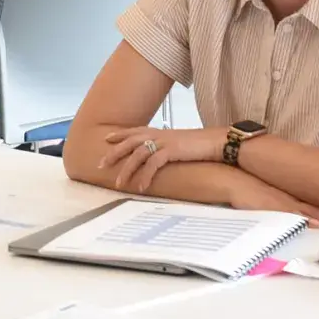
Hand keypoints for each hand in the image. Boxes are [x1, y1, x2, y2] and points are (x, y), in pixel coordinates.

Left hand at [98, 126, 223, 192]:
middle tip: (101, 164)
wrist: (218, 142)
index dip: (120, 134)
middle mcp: (159, 134)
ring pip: (138, 154)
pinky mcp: (172, 150)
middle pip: (130, 141)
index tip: (107, 138)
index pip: (135, 130)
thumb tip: (159, 157)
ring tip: (119, 183)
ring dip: (127, 169)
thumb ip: (167, 147)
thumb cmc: (201, 145)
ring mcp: (165, 141)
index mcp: (160, 131)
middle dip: (114, 153)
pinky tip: (141, 187)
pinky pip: (153, 164)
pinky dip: (145, 176)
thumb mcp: (180, 144)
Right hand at [223, 173, 318, 228]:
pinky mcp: (272, 206)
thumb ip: (280, 201)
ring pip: (310, 211)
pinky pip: (292, 214)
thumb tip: (293, 211)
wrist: (229, 177)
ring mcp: (282, 202)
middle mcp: (289, 199)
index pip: (316, 205)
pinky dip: (305, 219)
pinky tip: (316, 223)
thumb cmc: (246, 187)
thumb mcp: (267, 195)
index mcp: (290, 196)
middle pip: (318, 209)